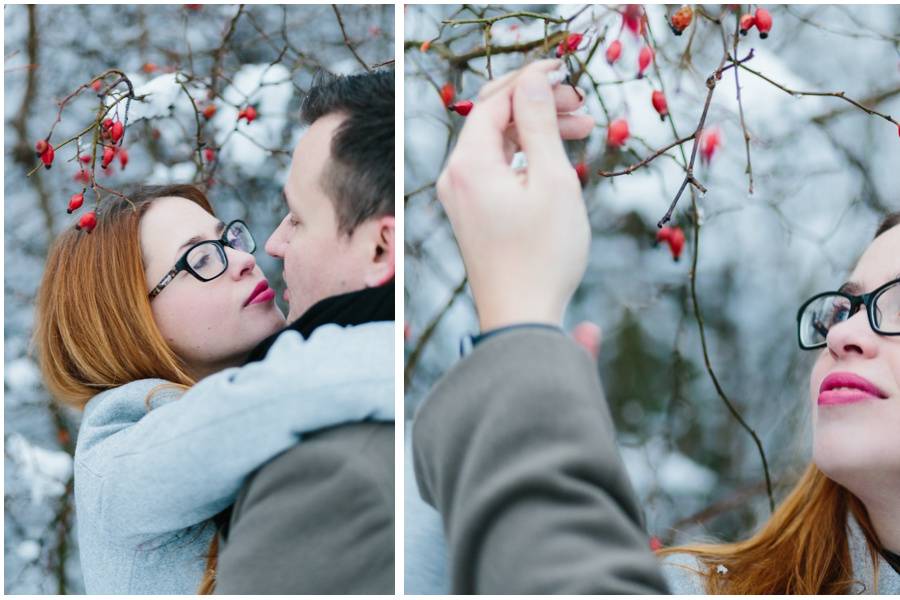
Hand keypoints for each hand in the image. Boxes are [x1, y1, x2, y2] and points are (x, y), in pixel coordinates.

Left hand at [436, 60, 593, 331]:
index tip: (566, 73)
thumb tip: (535, 82)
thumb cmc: (542, 255)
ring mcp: (461, 196)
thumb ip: (541, 125)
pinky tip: (557, 158)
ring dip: (536, 130)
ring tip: (583, 129)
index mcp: (468, 164)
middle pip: (493, 118)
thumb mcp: (552, 181)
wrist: (520, 318)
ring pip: (497, 144)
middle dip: (537, 103)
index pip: (494, 100)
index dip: (530, 80)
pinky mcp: (472, 213)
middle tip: (581, 104)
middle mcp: (455, 177)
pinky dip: (525, 157)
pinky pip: (496, 169)